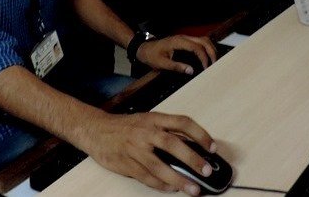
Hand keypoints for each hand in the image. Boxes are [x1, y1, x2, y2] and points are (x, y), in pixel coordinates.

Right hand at [80, 111, 216, 194]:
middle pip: (173, 144)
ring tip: (193, 189)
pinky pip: (147, 177)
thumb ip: (167, 132)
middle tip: (206, 171)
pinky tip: (171, 189)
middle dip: (192, 159)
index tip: (212, 147)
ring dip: (178, 180)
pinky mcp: (127, 164)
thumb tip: (192, 147)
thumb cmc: (125, 127)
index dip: (200, 134)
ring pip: (160, 166)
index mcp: (154, 118)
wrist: (96, 130)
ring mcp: (135, 149)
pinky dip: (161, 185)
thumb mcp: (147, 121)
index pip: (182, 122)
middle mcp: (146, 132)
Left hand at [136, 35, 217, 74]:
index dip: (203, 57)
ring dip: (210, 49)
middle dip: (211, 52)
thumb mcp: (162, 64)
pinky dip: (206, 49)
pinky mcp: (184, 41)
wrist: (144, 49)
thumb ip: (177, 67)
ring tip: (213, 62)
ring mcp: (184, 38)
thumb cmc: (152, 56)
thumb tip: (191, 71)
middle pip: (204, 41)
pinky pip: (199, 42)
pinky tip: (207, 57)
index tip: (206, 68)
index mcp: (178, 42)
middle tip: (214, 65)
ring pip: (203, 40)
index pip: (196, 47)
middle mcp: (183, 38)